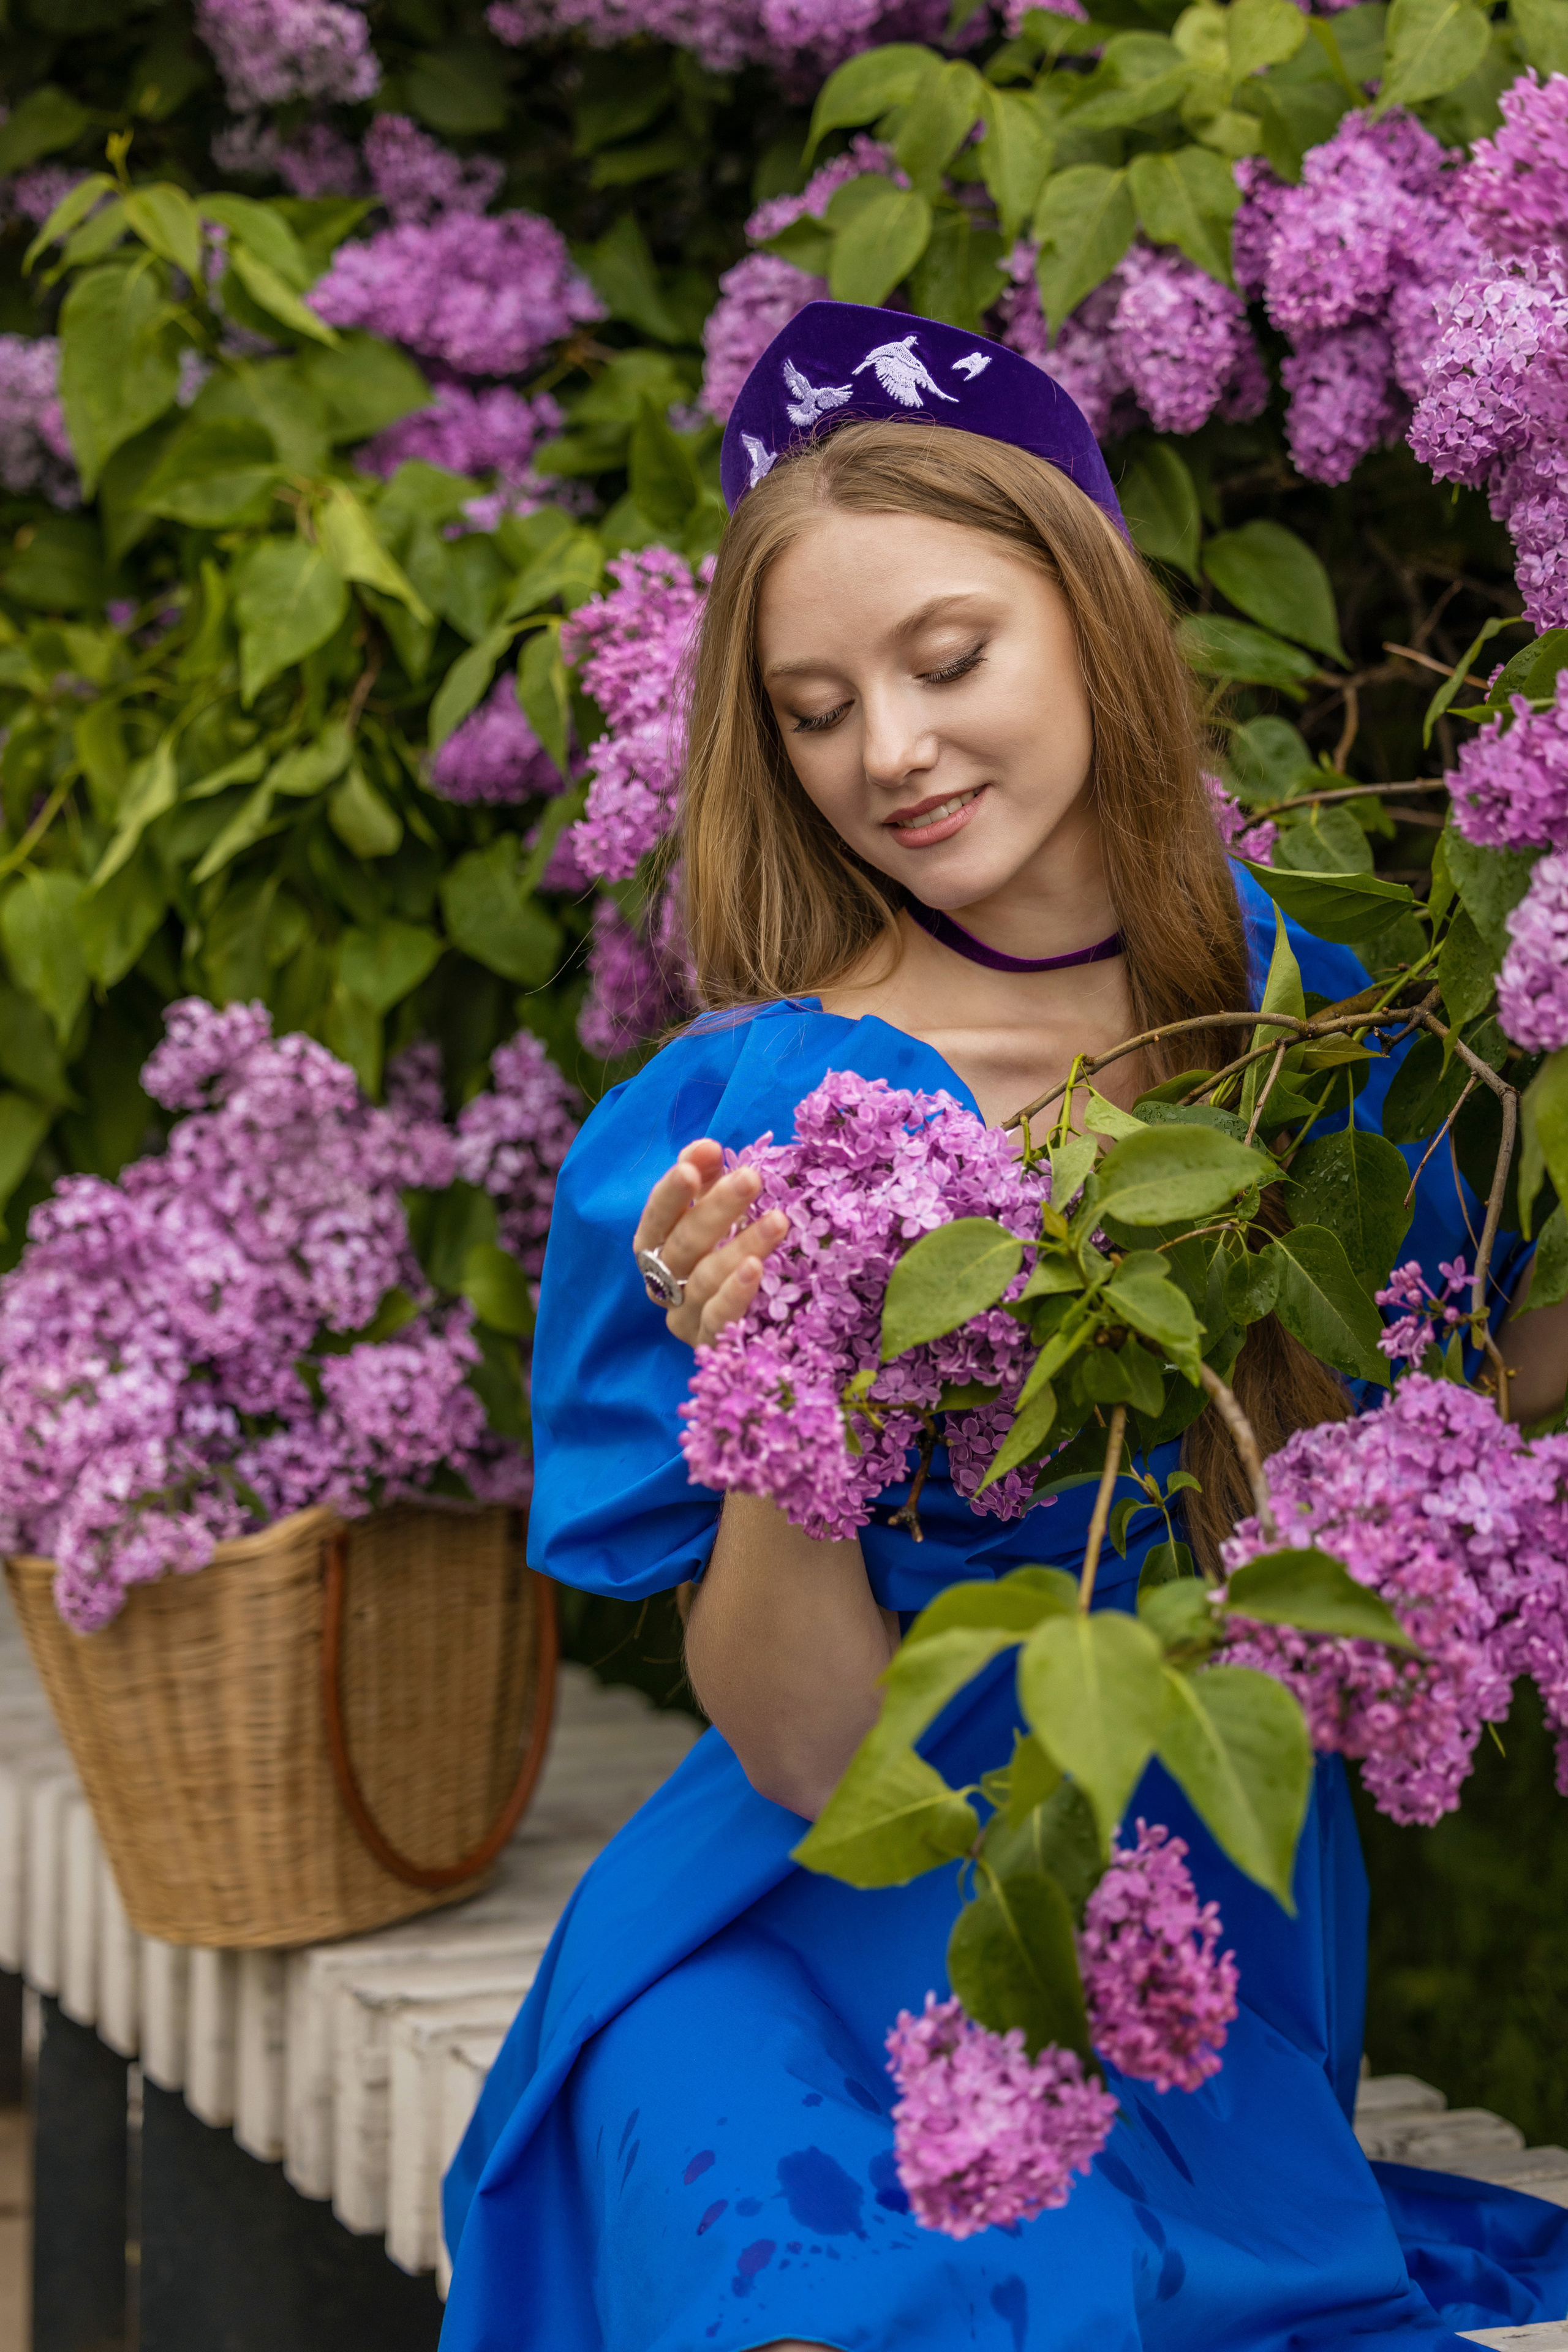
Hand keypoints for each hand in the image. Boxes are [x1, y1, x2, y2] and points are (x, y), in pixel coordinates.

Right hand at [632, 1137, 787, 1347]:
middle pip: (683, 1243)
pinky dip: (736, 1293)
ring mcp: (683, 1315)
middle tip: (750, 1178)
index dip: (672, 1192)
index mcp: (654, 1246)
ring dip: (741, 1246)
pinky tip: (757, 1268)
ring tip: (777, 1220)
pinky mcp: (708, 1342)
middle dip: (716, 1208)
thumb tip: (706, 1146)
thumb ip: (705, 1176)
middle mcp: (662, 1281)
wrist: (741, 1322)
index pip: (657, 1216)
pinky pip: (719, 1318)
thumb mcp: (711, 1208)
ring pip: (706, 1278)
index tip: (694, 1165)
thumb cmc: (720, 1248)